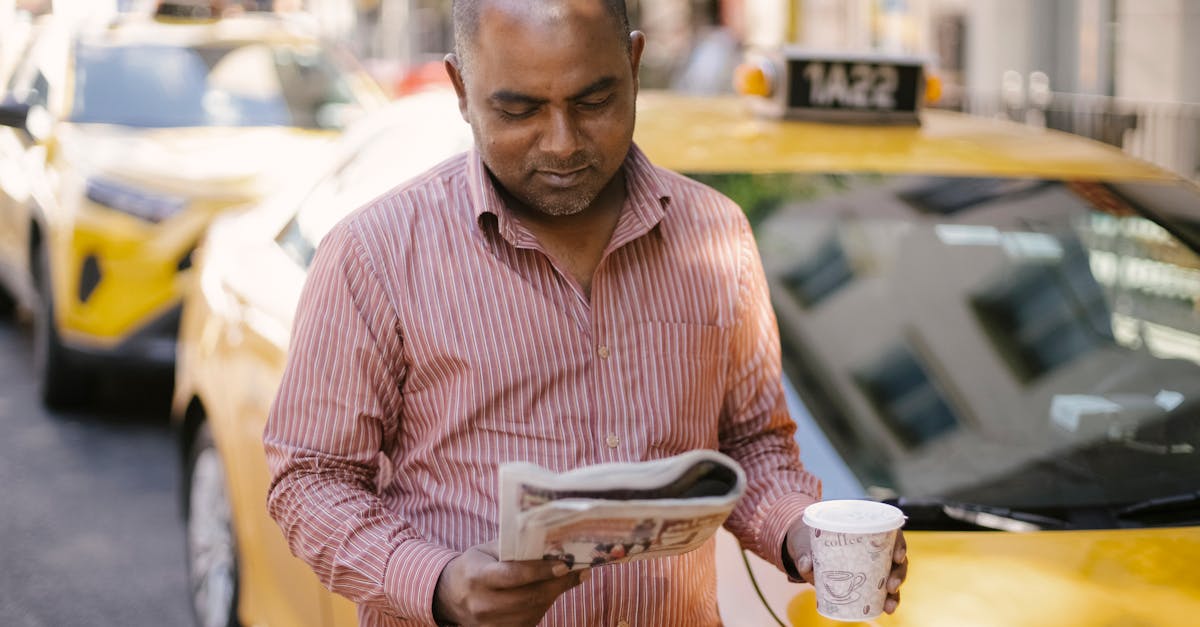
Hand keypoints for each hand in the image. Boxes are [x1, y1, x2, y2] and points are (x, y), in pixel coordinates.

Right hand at [433, 541, 588, 625]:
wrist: (449, 596)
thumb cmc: (474, 566)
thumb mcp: (487, 551)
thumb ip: (513, 547)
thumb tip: (552, 542)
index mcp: (477, 577)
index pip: (513, 575)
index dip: (541, 571)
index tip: (564, 564)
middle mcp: (482, 604)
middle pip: (528, 597)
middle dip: (557, 584)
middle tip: (577, 571)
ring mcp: (489, 624)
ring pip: (532, 612)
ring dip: (554, 595)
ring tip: (569, 579)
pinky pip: (528, 622)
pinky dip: (543, 607)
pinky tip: (552, 592)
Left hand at [785, 519, 908, 614]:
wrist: (807, 554)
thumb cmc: (812, 542)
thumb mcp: (807, 545)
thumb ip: (806, 554)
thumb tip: (807, 565)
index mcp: (865, 531)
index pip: (891, 533)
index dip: (899, 543)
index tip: (897, 555)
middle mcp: (875, 548)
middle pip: (896, 558)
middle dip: (898, 572)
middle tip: (891, 585)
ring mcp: (874, 566)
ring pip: (893, 576)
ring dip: (896, 591)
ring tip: (889, 604)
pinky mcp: (869, 582)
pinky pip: (884, 591)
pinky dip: (888, 601)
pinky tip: (887, 609)